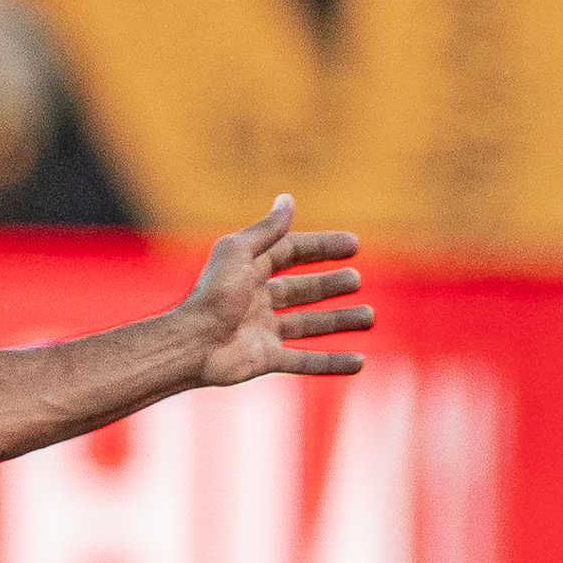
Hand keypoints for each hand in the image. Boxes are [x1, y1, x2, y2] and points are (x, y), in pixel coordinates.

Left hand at [187, 194, 373, 387]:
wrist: (193, 344)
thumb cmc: (213, 294)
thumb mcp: (239, 251)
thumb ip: (267, 229)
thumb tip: (288, 198)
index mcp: (249, 270)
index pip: (291, 253)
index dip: (321, 247)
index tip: (354, 244)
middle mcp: (257, 299)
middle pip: (301, 290)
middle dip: (330, 285)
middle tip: (357, 280)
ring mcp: (262, 331)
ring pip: (309, 325)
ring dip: (339, 321)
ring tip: (369, 316)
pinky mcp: (266, 360)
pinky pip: (305, 362)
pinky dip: (332, 363)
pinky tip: (359, 362)